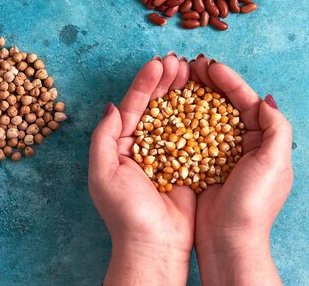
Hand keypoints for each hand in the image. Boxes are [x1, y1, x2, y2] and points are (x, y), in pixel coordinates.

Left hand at [88, 54, 195, 285]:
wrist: (155, 246)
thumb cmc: (125, 213)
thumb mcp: (102, 173)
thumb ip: (104, 136)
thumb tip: (113, 105)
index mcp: (121, 145)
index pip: (134, 105)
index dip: (146, 82)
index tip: (159, 63)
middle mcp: (143, 145)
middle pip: (155, 105)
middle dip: (166, 81)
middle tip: (179, 62)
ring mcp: (167, 153)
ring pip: (175, 114)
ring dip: (182, 92)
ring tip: (191, 72)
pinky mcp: (188, 162)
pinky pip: (193, 133)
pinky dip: (198, 113)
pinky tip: (206, 98)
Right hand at [190, 55, 292, 285]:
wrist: (229, 242)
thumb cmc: (254, 204)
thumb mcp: (275, 163)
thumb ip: (276, 128)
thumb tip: (266, 99)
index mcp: (266, 141)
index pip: (248, 101)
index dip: (230, 81)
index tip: (210, 65)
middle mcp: (247, 145)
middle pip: (228, 104)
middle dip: (212, 83)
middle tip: (192, 65)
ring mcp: (224, 154)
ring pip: (210, 115)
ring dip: (197, 95)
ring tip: (181, 78)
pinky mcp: (205, 164)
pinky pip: (195, 134)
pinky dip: (185, 118)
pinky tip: (173, 105)